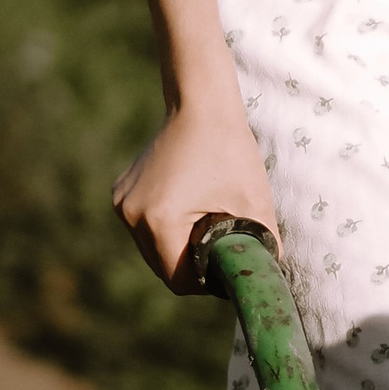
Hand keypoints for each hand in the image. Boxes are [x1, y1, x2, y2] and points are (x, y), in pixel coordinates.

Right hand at [111, 100, 277, 285]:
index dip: (205, 284)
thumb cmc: (229, 150)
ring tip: (203, 228)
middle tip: (219, 252)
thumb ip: (263, 246)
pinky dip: (164, 229)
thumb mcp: (254, 203)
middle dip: (190, 267)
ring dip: (176, 249)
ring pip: (151, 250)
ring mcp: (122, 203)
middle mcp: (132, 215)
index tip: (226, 269)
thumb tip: (266, 277)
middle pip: (161, 267)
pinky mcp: (121, 194)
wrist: (200, 105)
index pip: (177, 279)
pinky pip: (144, 228)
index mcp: (159, 220)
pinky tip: (187, 209)